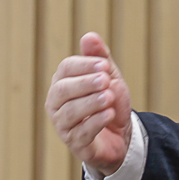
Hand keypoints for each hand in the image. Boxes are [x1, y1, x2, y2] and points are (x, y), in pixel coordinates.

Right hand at [45, 32, 132, 175]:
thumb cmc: (109, 101)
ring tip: (109, 96)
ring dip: (91, 102)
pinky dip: (95, 122)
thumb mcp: (108, 77)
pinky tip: (109, 114)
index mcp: (63, 83)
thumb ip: (99, 58)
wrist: (122, 133)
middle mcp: (57, 104)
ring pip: (70, 112)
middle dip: (84, 83)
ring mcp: (63, 125)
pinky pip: (81, 133)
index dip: (84, 65)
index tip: (105, 65)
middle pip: (62, 90)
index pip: (65, 69)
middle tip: (106, 79)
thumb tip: (89, 35)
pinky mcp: (75, 144)